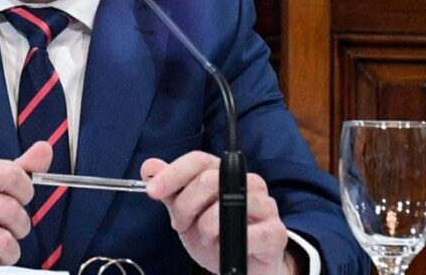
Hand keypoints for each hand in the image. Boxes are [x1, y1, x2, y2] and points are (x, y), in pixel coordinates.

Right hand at [0, 142, 52, 271]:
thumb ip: (18, 168)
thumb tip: (45, 149)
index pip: (11, 175)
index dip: (26, 191)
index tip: (22, 199)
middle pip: (10, 210)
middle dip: (22, 225)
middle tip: (15, 228)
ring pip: (2, 241)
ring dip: (10, 250)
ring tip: (2, 246)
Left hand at [141, 152, 293, 274]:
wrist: (243, 265)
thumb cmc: (215, 234)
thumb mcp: (186, 211)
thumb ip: (169, 189)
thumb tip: (149, 166)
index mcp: (225, 172)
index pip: (198, 160)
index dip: (173, 174)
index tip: (153, 192)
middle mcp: (248, 182)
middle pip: (208, 180)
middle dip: (184, 206)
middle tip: (181, 225)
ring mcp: (265, 205)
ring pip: (224, 207)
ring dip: (205, 227)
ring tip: (205, 237)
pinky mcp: (275, 232)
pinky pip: (249, 233)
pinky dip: (228, 243)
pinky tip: (224, 247)